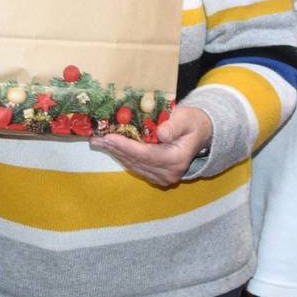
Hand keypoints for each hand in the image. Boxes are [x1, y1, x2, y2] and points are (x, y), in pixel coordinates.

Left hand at [93, 105, 210, 186]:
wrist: (199, 135)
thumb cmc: (192, 123)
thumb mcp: (186, 118)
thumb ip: (174, 125)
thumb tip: (160, 133)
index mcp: (178, 158)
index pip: (147, 154)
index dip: (127, 146)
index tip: (110, 137)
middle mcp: (170, 173)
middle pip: (137, 161)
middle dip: (116, 149)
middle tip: (97, 138)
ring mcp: (164, 178)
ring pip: (134, 166)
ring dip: (116, 153)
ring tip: (99, 142)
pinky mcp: (158, 178)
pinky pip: (137, 167)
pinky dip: (124, 157)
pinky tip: (112, 148)